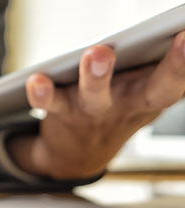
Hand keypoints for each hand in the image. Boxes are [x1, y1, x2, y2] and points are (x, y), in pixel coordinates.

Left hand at [7, 31, 184, 178]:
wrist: (77, 154)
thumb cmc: (117, 106)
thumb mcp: (144, 91)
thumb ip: (161, 67)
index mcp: (154, 94)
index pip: (184, 79)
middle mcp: (130, 103)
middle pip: (156, 89)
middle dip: (175, 66)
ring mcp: (95, 111)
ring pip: (98, 96)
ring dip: (98, 76)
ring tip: (98, 53)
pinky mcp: (62, 113)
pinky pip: (51, 103)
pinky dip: (43, 93)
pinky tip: (37, 80)